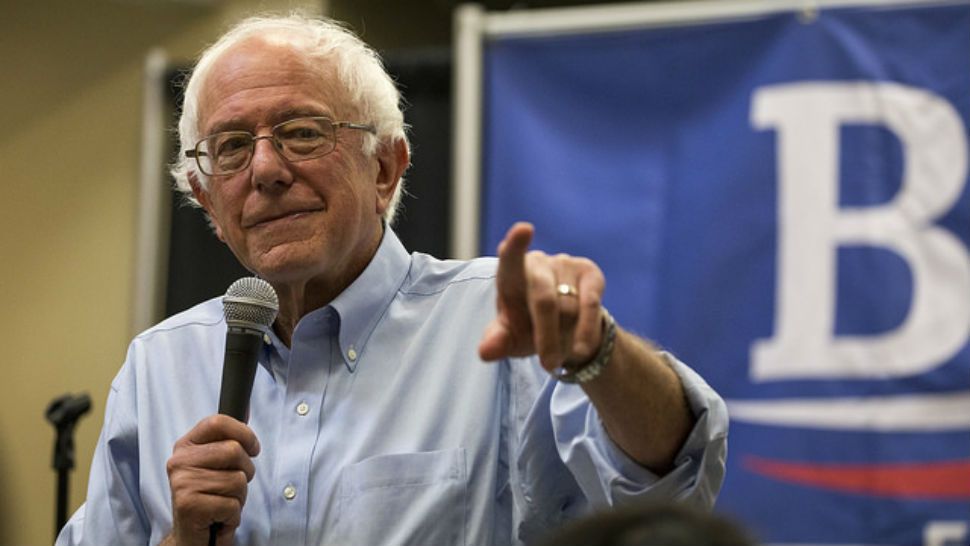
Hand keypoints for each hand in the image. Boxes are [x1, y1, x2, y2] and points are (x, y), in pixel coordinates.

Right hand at [166, 415, 259, 545]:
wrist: (191, 535)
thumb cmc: (210, 496)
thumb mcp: (216, 464)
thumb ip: (228, 438)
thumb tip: (244, 408)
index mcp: (186, 445)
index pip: (218, 422)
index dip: (244, 433)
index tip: (253, 448)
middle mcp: (179, 461)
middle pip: (234, 450)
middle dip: (246, 471)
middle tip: (233, 486)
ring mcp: (182, 483)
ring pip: (238, 480)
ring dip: (239, 496)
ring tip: (223, 502)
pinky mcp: (188, 505)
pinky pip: (232, 504)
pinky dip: (233, 514)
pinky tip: (219, 516)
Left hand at [478, 222, 605, 370]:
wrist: (565, 331)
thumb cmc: (527, 329)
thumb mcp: (510, 339)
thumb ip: (497, 342)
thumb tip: (485, 351)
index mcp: (509, 275)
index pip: (510, 259)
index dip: (516, 245)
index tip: (523, 229)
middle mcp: (537, 263)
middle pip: (543, 299)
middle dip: (546, 335)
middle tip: (548, 364)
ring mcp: (565, 264)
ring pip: (569, 306)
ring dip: (567, 338)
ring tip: (559, 358)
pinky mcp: (590, 273)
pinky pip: (591, 304)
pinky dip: (587, 330)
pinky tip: (582, 347)